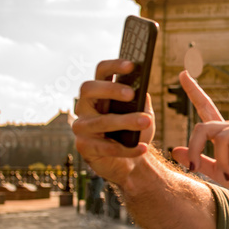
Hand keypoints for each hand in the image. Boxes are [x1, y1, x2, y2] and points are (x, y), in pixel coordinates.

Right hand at [73, 59, 154, 184]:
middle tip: (131, 94)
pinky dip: (126, 148)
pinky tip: (142, 148)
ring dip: (125, 121)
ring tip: (146, 121)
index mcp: (100, 93)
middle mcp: (86, 106)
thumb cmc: (134, 133)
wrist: (130, 163)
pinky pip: (104, 147)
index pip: (101, 72)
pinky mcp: (84, 147)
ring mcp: (81, 127)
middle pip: (88, 89)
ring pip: (100, 121)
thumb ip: (141, 100)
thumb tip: (142, 87)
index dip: (114, 66)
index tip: (132, 65)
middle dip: (110, 89)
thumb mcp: (142, 113)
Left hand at [172, 71, 228, 200]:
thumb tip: (174, 150)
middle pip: (203, 128)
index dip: (194, 91)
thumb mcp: (219, 173)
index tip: (183, 73)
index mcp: (225, 133)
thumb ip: (199, 161)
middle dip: (194, 149)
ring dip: (222, 161)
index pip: (206, 107)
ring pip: (221, 139)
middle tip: (194, 169)